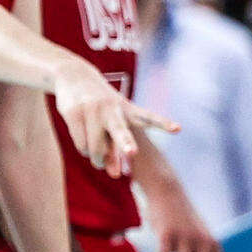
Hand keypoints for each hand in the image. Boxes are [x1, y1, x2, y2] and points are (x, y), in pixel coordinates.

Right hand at [52, 65, 174, 177]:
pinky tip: (85, 144)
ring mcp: (92, 110)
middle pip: (120, 131)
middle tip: (132, 152)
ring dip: (97, 159)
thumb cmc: (99, 107)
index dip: (163, 124)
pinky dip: (84, 151)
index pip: (148, 118)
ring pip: (96, 150)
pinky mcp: (75, 113)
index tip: (177, 129)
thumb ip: (116, 151)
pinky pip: (81, 145)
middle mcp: (112, 109)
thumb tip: (116, 176)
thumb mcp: (111, 125)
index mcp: (128, 110)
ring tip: (97, 156)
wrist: (74, 75)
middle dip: (126, 143)